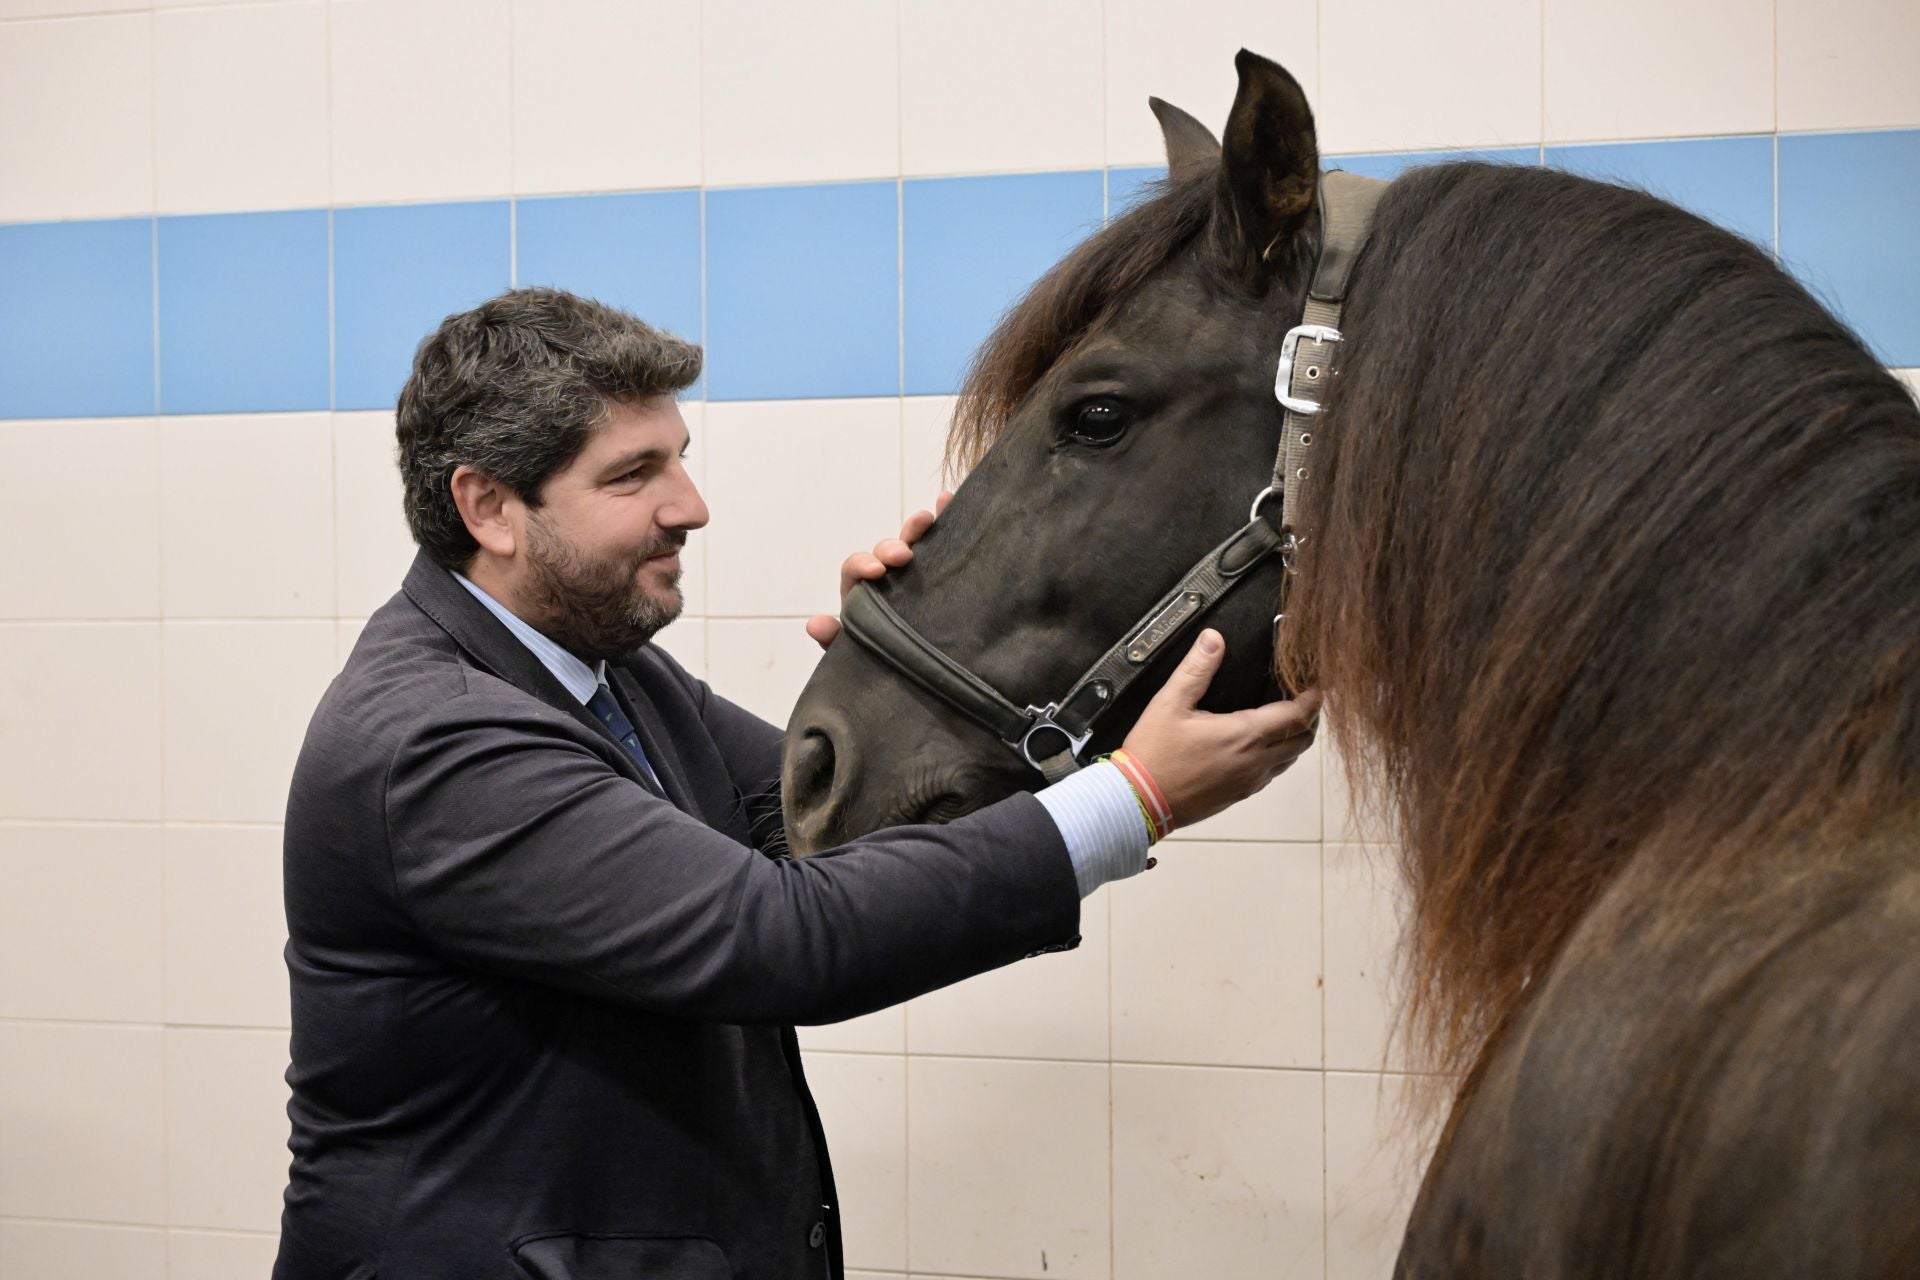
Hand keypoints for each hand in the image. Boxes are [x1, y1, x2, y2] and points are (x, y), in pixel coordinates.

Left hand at [806, 493, 952, 648]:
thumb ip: (834, 640)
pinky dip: (943, 518)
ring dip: (918, 526)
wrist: (906, 676)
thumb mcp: (853, 654)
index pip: (856, 567)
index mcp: (861, 592)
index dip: (863, 564)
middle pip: (885, 550)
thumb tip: (815, 624)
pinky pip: (940, 544)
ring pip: (914, 543)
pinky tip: (946, 499)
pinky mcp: (939, 575)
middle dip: (893, 546)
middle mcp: (887, 578)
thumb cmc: (876, 661)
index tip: (876, 572)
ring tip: (931, 515)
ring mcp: (914, 575)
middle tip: (904, 555)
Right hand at [1118, 629, 1320, 830]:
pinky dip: (1278, 756)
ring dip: (1295, 738)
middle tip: (1303, 699)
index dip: (1312, 699)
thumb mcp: (1169, 703)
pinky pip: (1271, 774)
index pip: (1297, 716)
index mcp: (1244, 736)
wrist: (1139, 802)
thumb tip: (1214, 638)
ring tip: (1285, 719)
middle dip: (1310, 718)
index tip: (1316, 685)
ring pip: (1290, 759)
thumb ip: (1196, 669)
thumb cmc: (1154, 752)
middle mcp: (1255, 762)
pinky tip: (1260, 745)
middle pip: (1303, 740)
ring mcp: (1249, 783)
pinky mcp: (1239, 796)